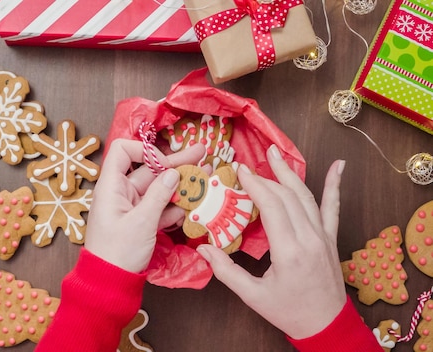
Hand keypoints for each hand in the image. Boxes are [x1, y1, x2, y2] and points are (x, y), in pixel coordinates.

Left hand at [85, 139, 203, 272]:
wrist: (109, 284)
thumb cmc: (118, 252)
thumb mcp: (141, 222)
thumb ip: (159, 195)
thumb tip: (173, 173)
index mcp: (112, 187)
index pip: (123, 151)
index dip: (145, 151)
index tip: (165, 163)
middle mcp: (121, 193)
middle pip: (148, 169)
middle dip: (175, 163)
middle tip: (200, 154)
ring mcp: (131, 207)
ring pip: (158, 189)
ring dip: (180, 184)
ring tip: (205, 176)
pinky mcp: (140, 222)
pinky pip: (159, 207)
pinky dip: (174, 206)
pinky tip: (193, 204)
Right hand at [197, 144, 346, 338]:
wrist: (326, 325)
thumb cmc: (288, 311)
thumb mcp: (252, 295)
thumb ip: (226, 271)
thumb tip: (202, 250)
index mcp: (289, 252)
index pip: (272, 207)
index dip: (256, 185)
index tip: (240, 170)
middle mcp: (309, 239)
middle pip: (288, 196)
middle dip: (267, 175)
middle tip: (250, 161)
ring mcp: (323, 236)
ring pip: (307, 197)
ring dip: (290, 173)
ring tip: (276, 154)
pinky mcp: (331, 238)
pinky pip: (333, 208)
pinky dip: (335, 185)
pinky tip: (338, 167)